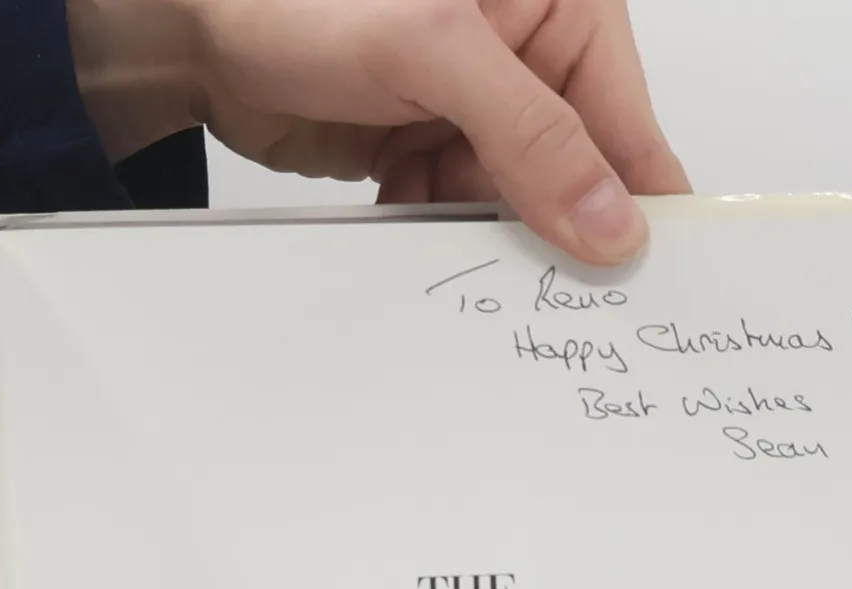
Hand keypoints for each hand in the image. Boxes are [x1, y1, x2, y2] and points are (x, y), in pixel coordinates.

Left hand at [68, 0, 687, 264]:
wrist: (198, 32)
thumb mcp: (438, 52)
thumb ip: (533, 138)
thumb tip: (611, 217)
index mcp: (559, 6)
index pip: (627, 119)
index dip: (642, 199)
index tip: (653, 277)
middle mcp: (523, 57)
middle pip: (573, 172)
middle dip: (555, 228)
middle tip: (557, 296)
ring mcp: (470, 108)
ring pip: (511, 203)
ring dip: (486, 236)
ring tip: (459, 249)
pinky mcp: (422, 150)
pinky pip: (454, 213)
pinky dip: (436, 232)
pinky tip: (409, 225)